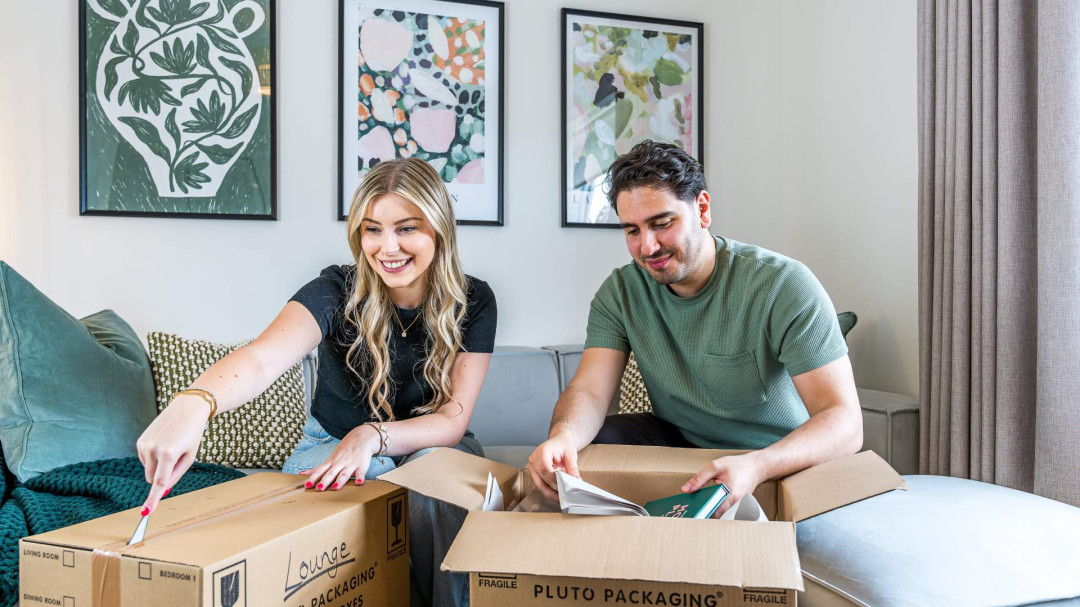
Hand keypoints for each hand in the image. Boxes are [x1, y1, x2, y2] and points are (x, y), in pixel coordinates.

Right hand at [136, 396, 209, 514]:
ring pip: (148, 470)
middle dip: (161, 478)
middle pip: (152, 479)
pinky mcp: (139, 441)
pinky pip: (145, 460)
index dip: (153, 499)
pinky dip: (153, 458)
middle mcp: (153, 449)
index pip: (159, 483)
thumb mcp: (190, 456)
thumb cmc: (192, 434)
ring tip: (171, 447)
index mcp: (169, 454)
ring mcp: (144, 445)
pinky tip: (163, 443)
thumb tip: (162, 491)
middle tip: (176, 461)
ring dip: (158, 466)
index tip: (146, 512)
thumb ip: (176, 475)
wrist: (186, 408)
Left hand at [302, 425, 380, 490]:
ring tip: (335, 487)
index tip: (307, 486)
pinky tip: (359, 483)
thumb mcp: (331, 458)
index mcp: (331, 462)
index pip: (320, 471)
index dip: (313, 478)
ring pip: (344, 474)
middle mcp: (340, 463)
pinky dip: (360, 478)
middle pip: (331, 473)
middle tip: (319, 489)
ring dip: (340, 481)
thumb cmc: (345, 449)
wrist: (362, 437)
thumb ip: (319, 468)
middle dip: (325, 481)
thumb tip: (302, 474)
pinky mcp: (362, 465)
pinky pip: (361, 473)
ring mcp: (351, 464)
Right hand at [526, 433, 579, 501]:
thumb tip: (576, 481)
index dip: (554, 479)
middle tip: (564, 497)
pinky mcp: (534, 472)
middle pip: (541, 478)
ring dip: (549, 493)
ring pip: (538, 484)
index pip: (545, 468)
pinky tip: (556, 494)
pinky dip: (548, 490)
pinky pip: (539, 484)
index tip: (564, 486)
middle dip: (552, 489)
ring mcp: (532, 466)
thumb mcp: (570, 455)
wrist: (559, 442)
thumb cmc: (563, 446)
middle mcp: (534, 459)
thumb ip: (572, 468)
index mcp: (542, 451)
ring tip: (561, 498)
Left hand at [681, 453, 764, 518]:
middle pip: (716, 515)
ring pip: (721, 514)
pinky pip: (725, 510)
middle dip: (704, 513)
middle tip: (693, 510)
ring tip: (701, 505)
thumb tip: (686, 489)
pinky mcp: (738, 506)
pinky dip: (717, 507)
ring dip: (711, 511)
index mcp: (729, 493)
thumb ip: (699, 478)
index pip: (713, 512)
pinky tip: (711, 501)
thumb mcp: (715, 466)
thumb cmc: (737, 465)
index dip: (701, 513)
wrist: (756, 467)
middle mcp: (735, 503)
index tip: (691, 513)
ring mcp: (738, 506)